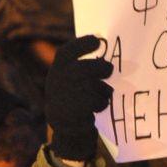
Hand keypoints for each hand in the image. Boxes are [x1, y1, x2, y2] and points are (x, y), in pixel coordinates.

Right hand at [44, 34, 112, 163]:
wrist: (66, 127)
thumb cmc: (73, 97)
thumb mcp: (71, 78)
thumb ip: (81, 65)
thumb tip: (100, 43)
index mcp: (56, 70)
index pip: (66, 53)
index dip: (82, 45)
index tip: (97, 40)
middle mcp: (57, 82)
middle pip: (84, 69)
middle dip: (101, 68)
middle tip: (109, 69)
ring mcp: (64, 98)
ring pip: (93, 87)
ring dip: (103, 90)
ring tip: (103, 93)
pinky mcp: (73, 113)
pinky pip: (95, 103)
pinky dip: (101, 103)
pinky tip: (98, 106)